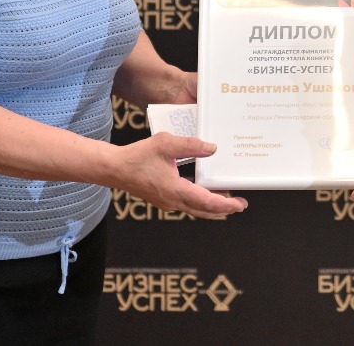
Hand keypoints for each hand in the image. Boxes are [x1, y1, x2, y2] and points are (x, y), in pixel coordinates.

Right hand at [117, 133, 246, 218]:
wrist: (114, 168)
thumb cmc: (137, 156)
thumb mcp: (166, 144)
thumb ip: (190, 145)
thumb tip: (212, 149)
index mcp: (175, 190)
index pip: (207, 202)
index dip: (225, 204)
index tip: (239, 204)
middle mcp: (172, 201)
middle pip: (204, 211)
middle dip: (223, 209)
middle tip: (239, 205)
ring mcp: (167, 202)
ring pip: (195, 209)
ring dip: (212, 207)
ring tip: (227, 200)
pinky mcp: (162, 199)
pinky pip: (186, 205)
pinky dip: (200, 202)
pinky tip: (204, 193)